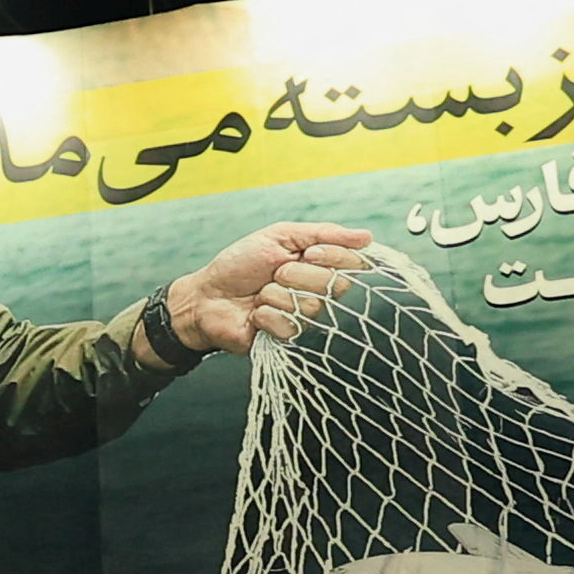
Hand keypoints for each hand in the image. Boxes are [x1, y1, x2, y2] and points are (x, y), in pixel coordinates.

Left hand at [164, 222, 372, 355]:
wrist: (206, 296)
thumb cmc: (240, 265)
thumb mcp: (279, 236)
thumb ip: (323, 234)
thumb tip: (367, 237)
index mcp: (320, 268)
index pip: (351, 265)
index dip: (331, 257)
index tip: (307, 252)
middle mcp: (317, 295)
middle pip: (332, 286)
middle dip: (295, 274)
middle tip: (274, 273)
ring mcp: (303, 319)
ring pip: (308, 306)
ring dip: (275, 294)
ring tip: (259, 294)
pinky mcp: (287, 340)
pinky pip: (288, 325)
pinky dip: (265, 315)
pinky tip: (254, 314)